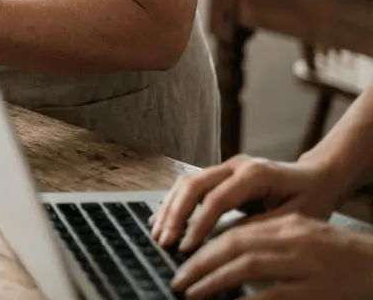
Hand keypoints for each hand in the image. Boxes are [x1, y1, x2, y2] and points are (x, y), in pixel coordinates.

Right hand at [150, 154, 343, 251]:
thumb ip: (259, 226)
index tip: (186, 249)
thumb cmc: (311, 198)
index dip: (198, 225)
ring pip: (187, 182)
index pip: (216, 200)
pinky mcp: (221, 174)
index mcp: (255, 174)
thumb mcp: (295, 218)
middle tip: (163, 242)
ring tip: (158, 234)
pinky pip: (192, 185)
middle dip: (175, 215)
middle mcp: (236, 165)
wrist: (317, 176)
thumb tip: (226, 244)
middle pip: (193, 185)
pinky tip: (163, 220)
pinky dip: (175, 203)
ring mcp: (227, 166)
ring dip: (170, 208)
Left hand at [171, 214, 372, 298]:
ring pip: (248, 267)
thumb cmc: (339, 257)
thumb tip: (225, 254)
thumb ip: (268, 241)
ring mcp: (306, 264)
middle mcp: (294, 239)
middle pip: (235, 246)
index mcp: (287, 226)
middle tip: (178, 280)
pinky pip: (273, 295)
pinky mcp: (317, 290)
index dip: (205, 245)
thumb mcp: (302, 239)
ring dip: (214, 281)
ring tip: (191, 294)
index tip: (182, 258)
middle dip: (201, 263)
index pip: (236, 232)